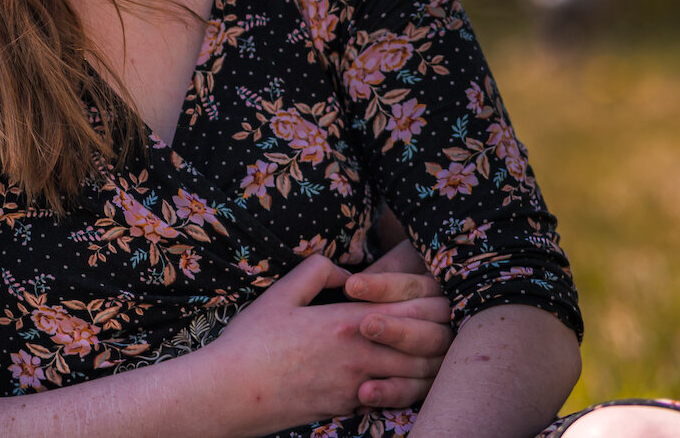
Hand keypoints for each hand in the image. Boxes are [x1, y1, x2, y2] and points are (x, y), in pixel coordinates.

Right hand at [193, 254, 452, 434]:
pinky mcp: (348, 408)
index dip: (432, 301)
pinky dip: (403, 388)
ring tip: (433, 354)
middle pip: (424, 345)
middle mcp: (359, 355)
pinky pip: (391, 399)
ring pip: (415, 377)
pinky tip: (400, 379)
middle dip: (441, 334)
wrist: (233, 393)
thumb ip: (317, 271)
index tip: (437, 295)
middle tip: (446, 325)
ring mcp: (356, 386)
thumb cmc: (252, 341)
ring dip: (429, 365)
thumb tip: (346, 270)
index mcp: (347, 321)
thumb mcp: (281, 294)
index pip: (410, 308)